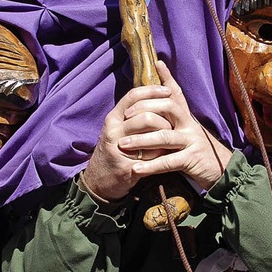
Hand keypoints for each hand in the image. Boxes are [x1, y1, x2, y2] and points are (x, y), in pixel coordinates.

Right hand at [82, 81, 173, 200]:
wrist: (98, 180)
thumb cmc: (114, 150)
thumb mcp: (118, 128)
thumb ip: (133, 114)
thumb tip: (156, 96)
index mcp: (113, 118)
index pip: (133, 96)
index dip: (152, 91)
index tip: (168, 91)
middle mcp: (113, 131)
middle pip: (144, 116)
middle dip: (164, 120)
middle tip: (173, 124)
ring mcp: (118, 149)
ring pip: (148, 136)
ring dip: (164, 137)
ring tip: (170, 139)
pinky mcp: (126, 167)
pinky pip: (150, 157)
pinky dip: (161, 155)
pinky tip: (165, 154)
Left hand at [122, 61, 232, 190]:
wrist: (222, 171)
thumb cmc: (197, 151)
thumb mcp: (186, 131)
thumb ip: (173, 120)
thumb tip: (159, 106)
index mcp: (187, 118)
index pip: (177, 94)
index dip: (168, 78)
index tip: (157, 63)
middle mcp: (190, 125)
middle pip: (169, 107)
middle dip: (145, 108)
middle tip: (125, 115)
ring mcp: (192, 141)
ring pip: (165, 136)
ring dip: (141, 140)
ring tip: (122, 144)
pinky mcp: (192, 159)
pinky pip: (169, 162)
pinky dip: (151, 166)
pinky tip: (136, 169)